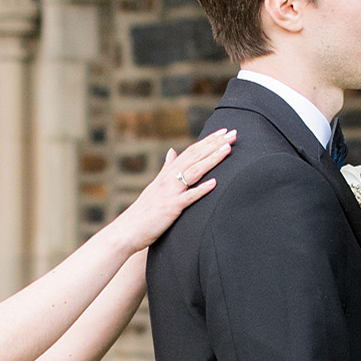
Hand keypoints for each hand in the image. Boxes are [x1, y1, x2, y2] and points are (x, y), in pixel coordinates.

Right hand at [120, 130, 235, 248]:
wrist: (127, 230)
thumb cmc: (144, 210)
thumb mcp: (156, 185)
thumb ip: (166, 168)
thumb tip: (172, 151)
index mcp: (167, 173)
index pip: (191, 151)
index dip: (208, 141)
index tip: (223, 131)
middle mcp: (169, 179)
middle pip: (195, 156)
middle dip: (215, 144)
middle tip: (233, 133)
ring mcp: (170, 192)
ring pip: (194, 171)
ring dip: (212, 159)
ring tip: (228, 148)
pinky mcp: (171, 208)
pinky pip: (188, 197)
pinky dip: (201, 189)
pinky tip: (215, 183)